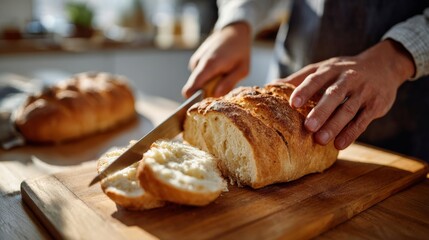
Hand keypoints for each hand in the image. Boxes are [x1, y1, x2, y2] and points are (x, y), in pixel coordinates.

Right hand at [182, 22, 251, 97]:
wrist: (234, 30)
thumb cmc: (240, 50)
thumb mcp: (242, 69)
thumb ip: (229, 83)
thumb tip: (216, 96)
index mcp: (209, 65)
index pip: (191, 88)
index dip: (193, 100)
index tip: (202, 104)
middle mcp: (199, 63)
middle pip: (192, 87)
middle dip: (203, 93)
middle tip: (219, 90)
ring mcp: (196, 60)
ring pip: (197, 81)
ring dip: (207, 83)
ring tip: (221, 76)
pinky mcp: (196, 59)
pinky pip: (199, 74)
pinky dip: (207, 76)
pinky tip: (218, 70)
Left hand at [280, 39, 414, 149]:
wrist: (384, 65)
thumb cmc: (343, 71)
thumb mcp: (324, 68)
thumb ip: (300, 78)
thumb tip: (271, 85)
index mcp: (331, 69)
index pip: (316, 78)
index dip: (305, 90)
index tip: (292, 103)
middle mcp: (348, 78)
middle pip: (334, 94)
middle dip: (321, 111)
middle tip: (308, 127)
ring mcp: (364, 92)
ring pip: (349, 109)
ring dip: (335, 125)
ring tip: (321, 140)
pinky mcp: (376, 105)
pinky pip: (363, 121)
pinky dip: (351, 133)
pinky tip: (339, 145)